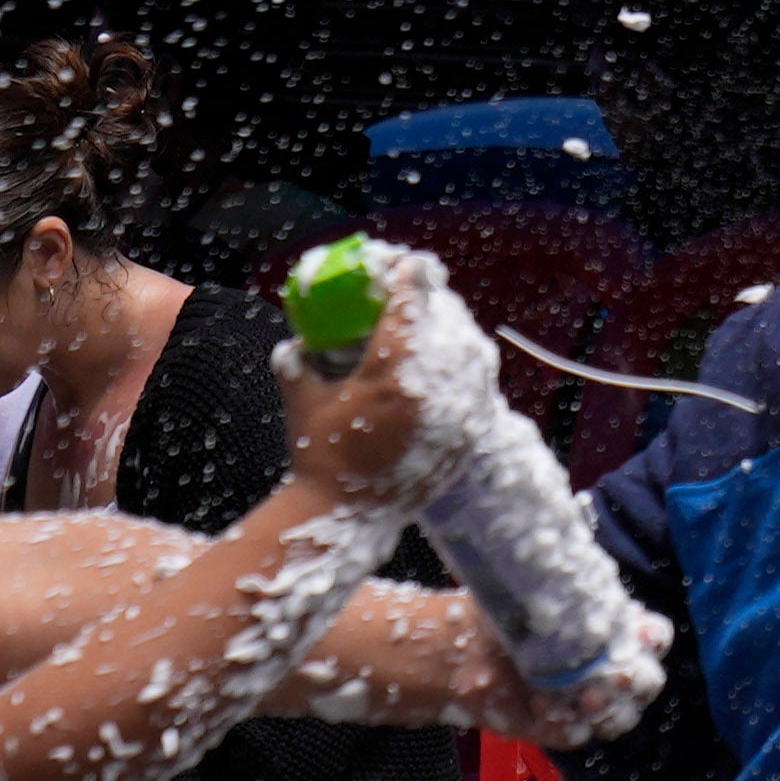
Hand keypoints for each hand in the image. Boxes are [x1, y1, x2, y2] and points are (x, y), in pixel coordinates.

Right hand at [275, 249, 451, 501]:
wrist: (346, 516)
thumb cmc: (318, 454)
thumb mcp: (301, 396)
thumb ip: (299, 358)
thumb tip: (299, 335)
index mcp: (391, 370)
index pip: (410, 302)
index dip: (409, 275)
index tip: (406, 264)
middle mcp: (434, 388)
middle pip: (448, 321)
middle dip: (434, 301)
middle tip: (420, 294)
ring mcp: (458, 414)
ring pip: (472, 352)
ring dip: (455, 332)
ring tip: (438, 326)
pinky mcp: (470, 436)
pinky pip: (480, 390)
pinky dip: (467, 372)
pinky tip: (454, 367)